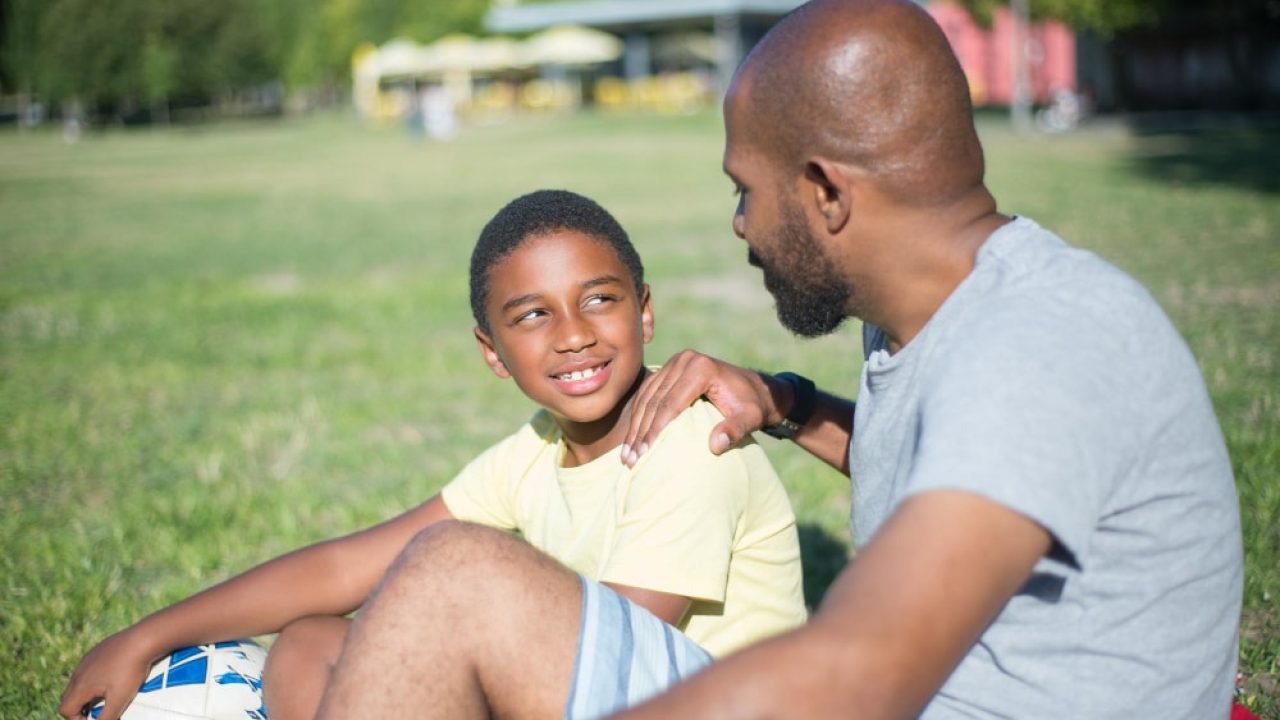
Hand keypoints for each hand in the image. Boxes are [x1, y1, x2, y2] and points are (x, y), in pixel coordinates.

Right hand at [59, 631, 155, 719]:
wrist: (142, 639)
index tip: (93, 719)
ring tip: (105, 696)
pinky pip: (88, 669)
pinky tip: (112, 677)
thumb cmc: (130, 670)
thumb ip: (106, 718)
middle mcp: (79, 672)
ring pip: (77, 682)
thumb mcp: (119, 699)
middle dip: (78, 708)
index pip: (65, 709)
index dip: (75, 719)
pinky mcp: (96, 650)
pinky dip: (93, 679)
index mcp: (81, 685)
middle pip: (68, 697)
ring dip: (86, 693)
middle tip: (97, 711)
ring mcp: (87, 659)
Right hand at [623, 350, 783, 466]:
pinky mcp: (670, 369)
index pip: (670, 403)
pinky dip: (639, 416)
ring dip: (635, 427)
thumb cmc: (754, 406)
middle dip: (641, 432)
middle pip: (654, 400)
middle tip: (631, 460)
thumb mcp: (751, 419)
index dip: (656, 430)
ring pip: (647, 397)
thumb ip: (735, 430)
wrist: (757, 388)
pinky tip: (633, 438)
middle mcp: (684, 360)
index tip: (646, 454)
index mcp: (701, 368)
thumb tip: (715, 446)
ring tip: (627, 455)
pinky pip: (648, 393)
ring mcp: (675, 363)